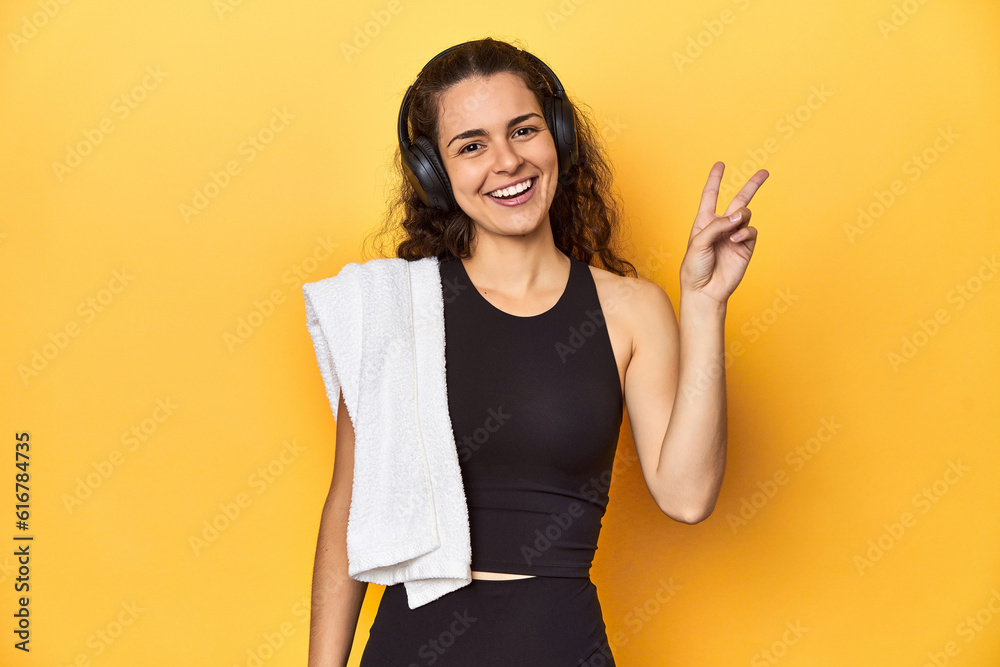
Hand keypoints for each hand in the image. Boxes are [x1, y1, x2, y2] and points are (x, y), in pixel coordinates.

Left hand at [679, 162, 767, 305]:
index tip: (720, 164)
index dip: (715, 179)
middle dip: (752, 186)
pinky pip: (751, 231)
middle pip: (739, 200)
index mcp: (705, 221)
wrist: (704, 291)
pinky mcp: (745, 247)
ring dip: (740, 218)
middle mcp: (721, 226)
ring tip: (732, 231)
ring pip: (746, 215)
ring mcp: (735, 236)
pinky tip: (735, 240)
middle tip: (764, 172)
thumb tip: (739, 215)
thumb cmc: (694, 268)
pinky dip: (744, 232)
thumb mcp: (698, 242)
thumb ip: (717, 225)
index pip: (711, 195)